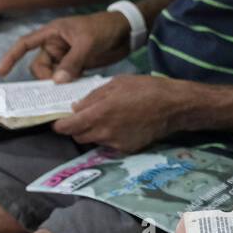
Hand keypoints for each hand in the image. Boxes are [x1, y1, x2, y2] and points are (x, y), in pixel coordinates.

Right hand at [0, 11, 131, 81]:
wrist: (127, 32)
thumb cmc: (104, 28)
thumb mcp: (87, 42)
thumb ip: (72, 61)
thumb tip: (57, 81)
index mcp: (52, 33)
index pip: (25, 44)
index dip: (11, 57)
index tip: (1, 72)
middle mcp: (56, 46)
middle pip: (39, 67)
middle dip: (45, 78)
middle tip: (57, 87)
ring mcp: (66, 57)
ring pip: (53, 75)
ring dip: (57, 84)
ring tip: (68, 90)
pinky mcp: (77, 66)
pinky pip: (66, 79)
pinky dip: (67, 86)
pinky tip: (73, 91)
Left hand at [52, 75, 184, 152]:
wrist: (173, 106)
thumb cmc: (145, 88)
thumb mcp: (116, 84)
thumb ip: (92, 97)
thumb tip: (76, 108)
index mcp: (99, 113)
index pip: (67, 127)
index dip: (60, 125)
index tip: (59, 122)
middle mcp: (104, 132)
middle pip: (78, 136)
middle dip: (77, 128)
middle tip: (85, 117)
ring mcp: (116, 143)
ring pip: (94, 141)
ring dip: (94, 132)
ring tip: (108, 119)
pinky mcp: (127, 149)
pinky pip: (110, 145)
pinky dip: (110, 137)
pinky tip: (122, 125)